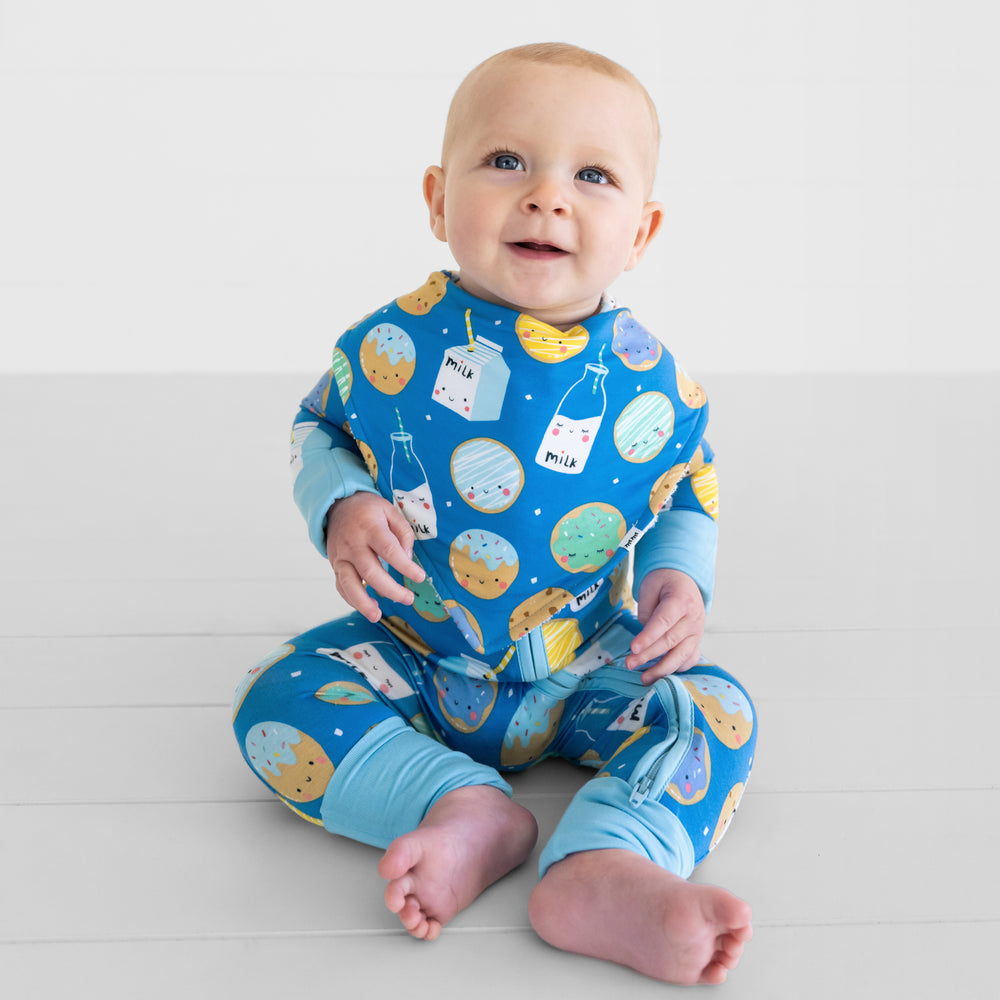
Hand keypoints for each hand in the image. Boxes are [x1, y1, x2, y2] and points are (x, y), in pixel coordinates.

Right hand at [325, 493, 425, 621]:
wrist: (337, 506)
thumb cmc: (368, 510)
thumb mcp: (390, 510)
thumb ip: (403, 532)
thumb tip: (407, 558)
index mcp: (370, 528)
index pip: (389, 550)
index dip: (405, 567)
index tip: (420, 577)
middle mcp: (353, 544)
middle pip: (370, 571)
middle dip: (390, 590)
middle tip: (408, 599)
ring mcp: (341, 556)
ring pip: (349, 583)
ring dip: (362, 602)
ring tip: (377, 616)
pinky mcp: (335, 565)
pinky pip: (340, 586)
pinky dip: (352, 600)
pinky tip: (366, 608)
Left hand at [625, 568, 704, 683]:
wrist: (682, 579)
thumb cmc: (662, 582)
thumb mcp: (650, 587)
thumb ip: (647, 612)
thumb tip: (645, 640)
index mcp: (681, 600)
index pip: (664, 621)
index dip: (648, 636)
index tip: (633, 648)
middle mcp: (693, 617)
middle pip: (670, 640)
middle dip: (649, 655)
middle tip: (629, 664)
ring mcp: (697, 631)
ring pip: (681, 654)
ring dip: (662, 669)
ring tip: (644, 678)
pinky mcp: (696, 641)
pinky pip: (689, 659)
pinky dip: (676, 669)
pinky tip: (661, 676)